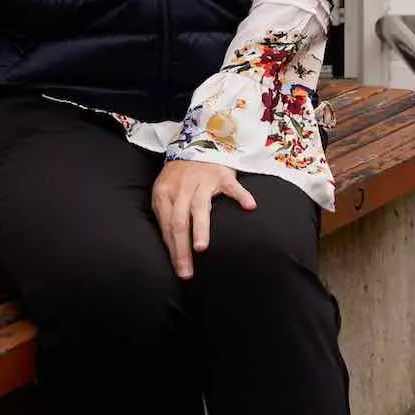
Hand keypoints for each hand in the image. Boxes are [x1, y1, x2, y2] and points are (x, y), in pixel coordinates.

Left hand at [151, 158, 256, 280]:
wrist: (197, 142)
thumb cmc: (181, 176)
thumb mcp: (167, 191)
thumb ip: (166, 213)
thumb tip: (170, 245)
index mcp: (164, 192)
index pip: (167, 226)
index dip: (172, 249)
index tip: (178, 270)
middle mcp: (182, 187)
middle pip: (179, 221)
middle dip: (182, 248)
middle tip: (187, 271)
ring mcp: (202, 180)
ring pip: (199, 206)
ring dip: (200, 228)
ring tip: (201, 248)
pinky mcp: (221, 174)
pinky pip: (232, 186)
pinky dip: (241, 195)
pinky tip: (250, 207)